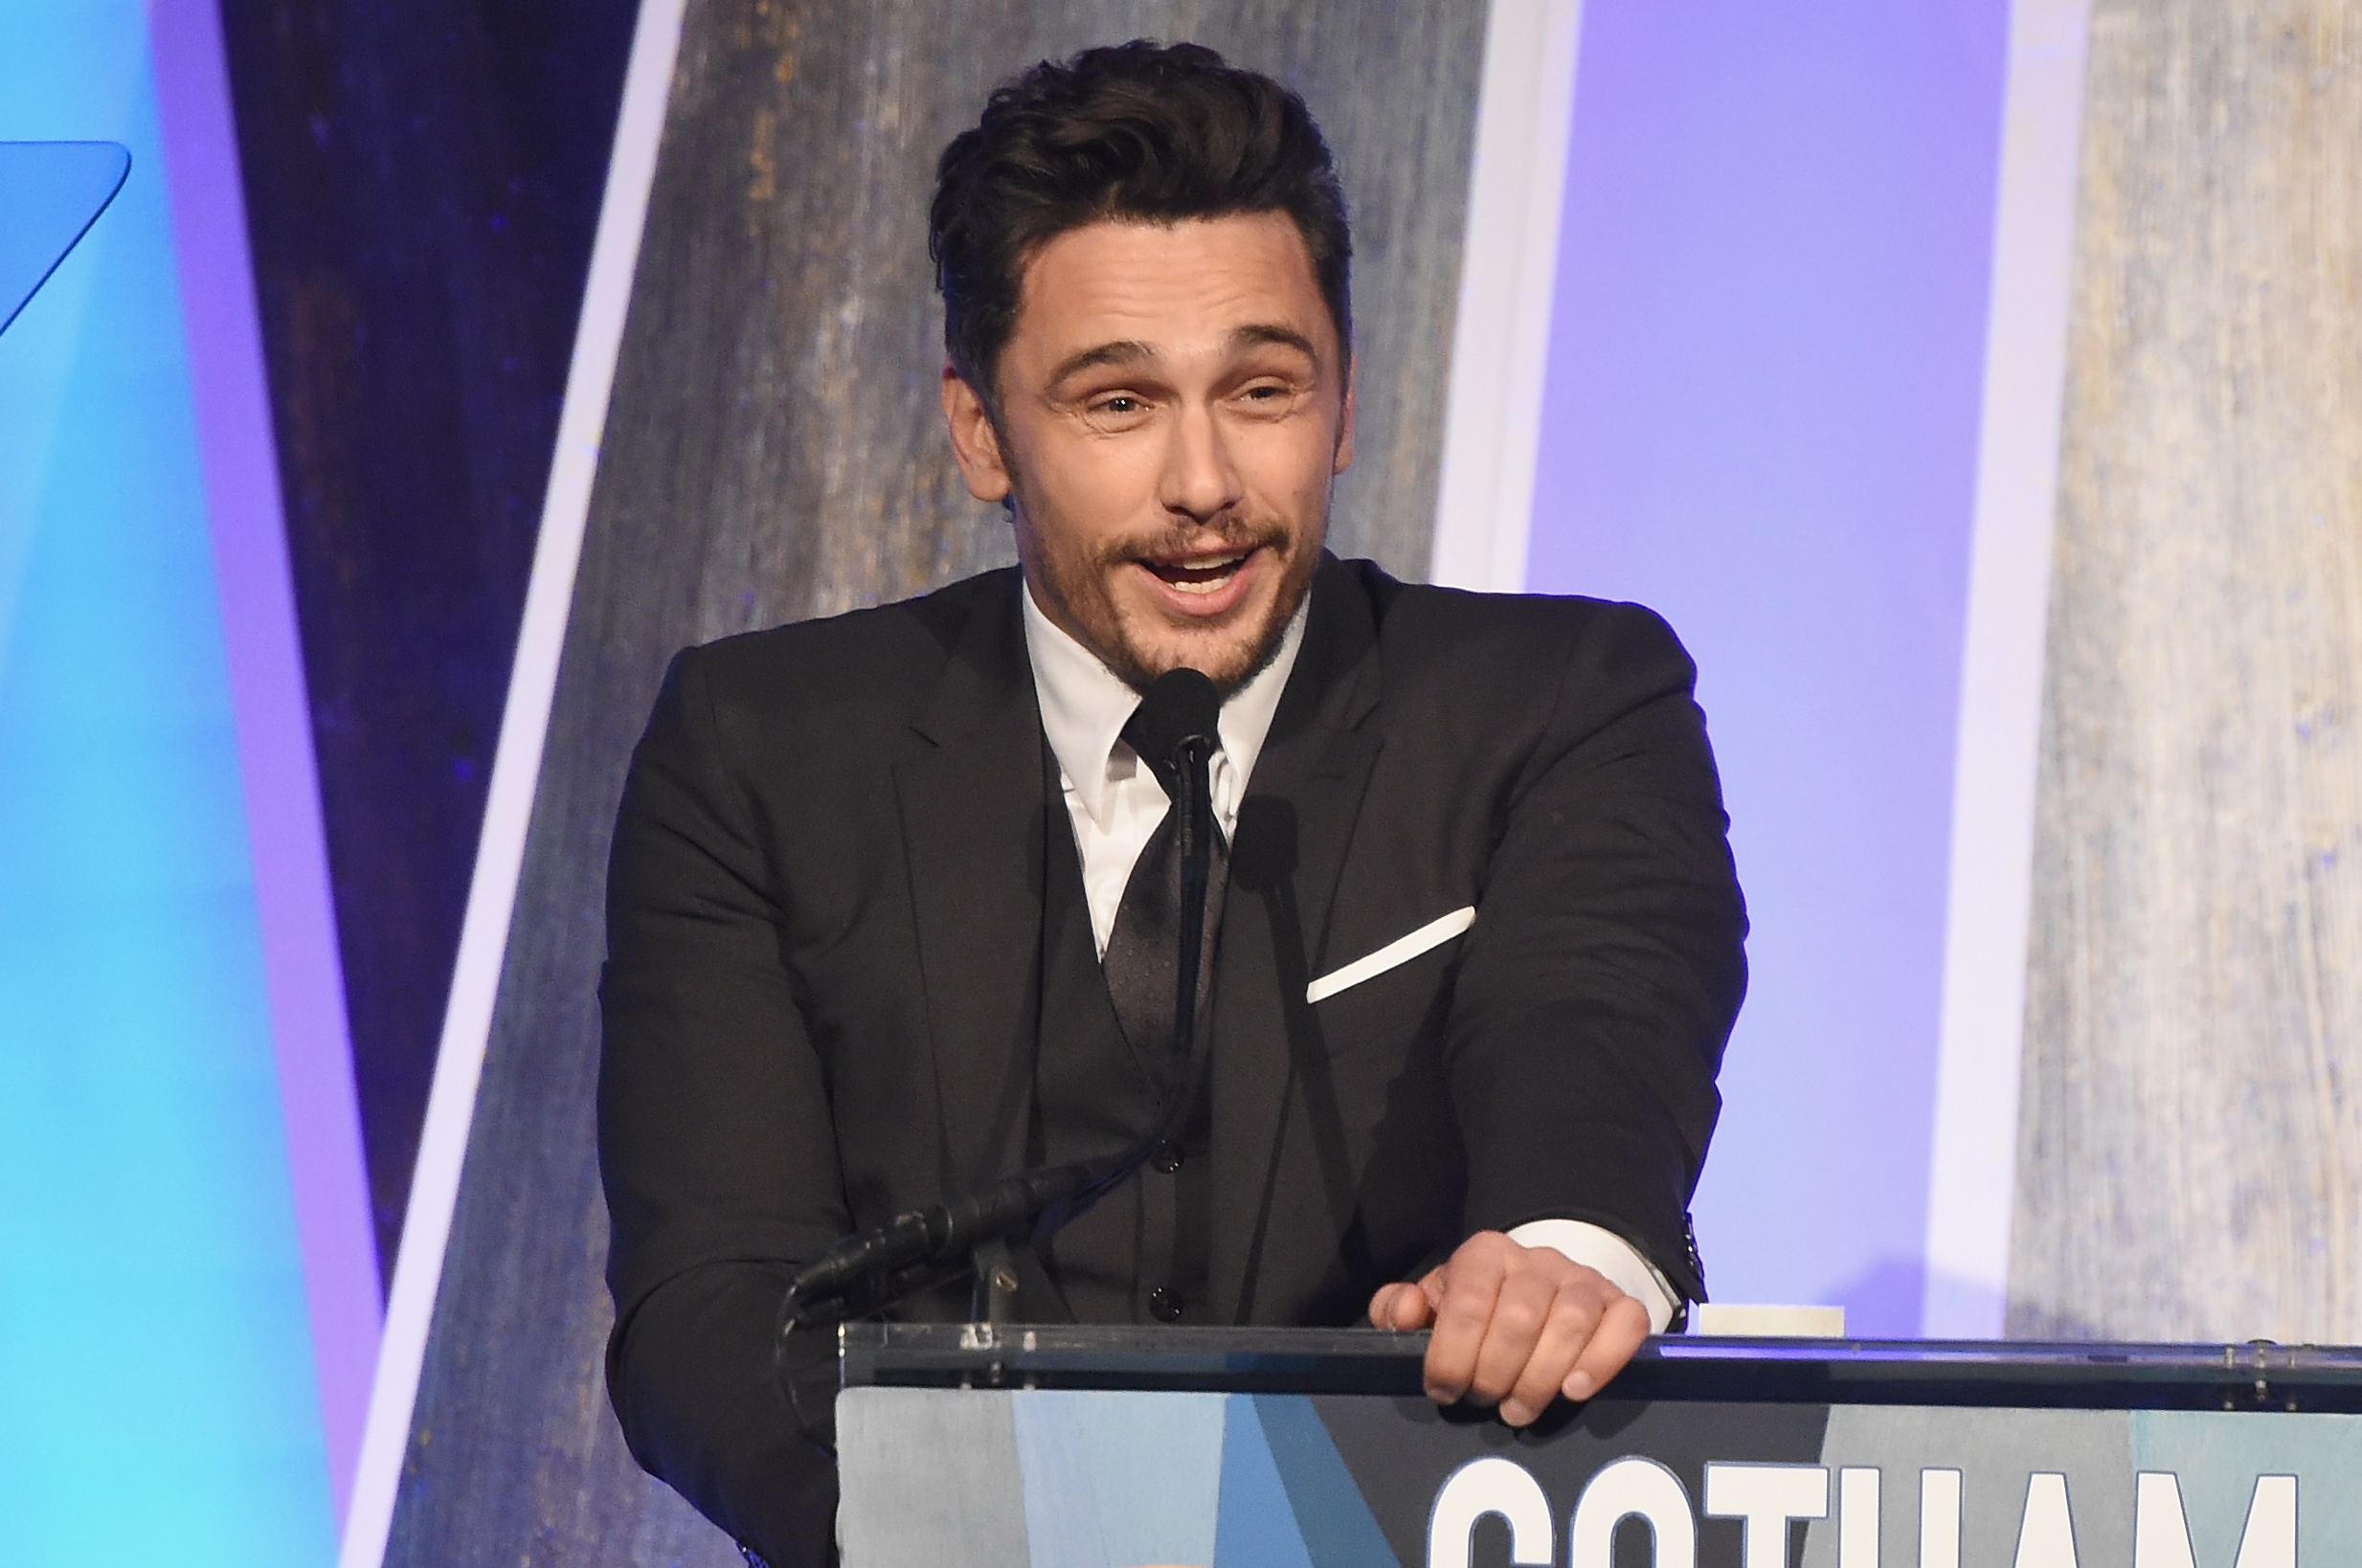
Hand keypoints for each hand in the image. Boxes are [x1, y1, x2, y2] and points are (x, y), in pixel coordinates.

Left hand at [1368, 1230, 1650, 1425]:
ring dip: (1540, 1378)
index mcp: (1485, 1253)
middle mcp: (1538, 1259)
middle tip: (1484, 1402)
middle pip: (1519, 1319)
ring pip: (1571, 1323)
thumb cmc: (1479, 1308)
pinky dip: (1601, 1361)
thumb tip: (1406, 1312)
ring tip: (1519, 1410)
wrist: (1543, 1291)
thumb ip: (1401, 1309)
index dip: (1452, 1355)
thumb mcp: (1434, 1305)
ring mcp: (1584, 1279)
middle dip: (1495, 1374)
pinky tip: (1574, 1390)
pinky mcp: (1622, 1303)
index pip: (1468, 1301)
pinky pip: (1625, 1325)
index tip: (1444, 1391)